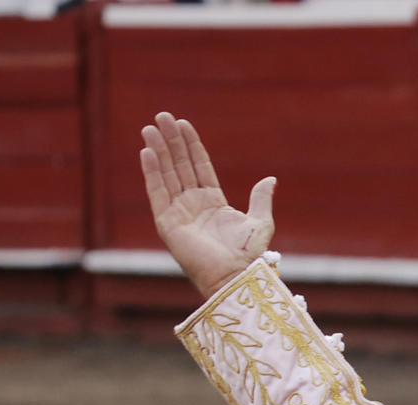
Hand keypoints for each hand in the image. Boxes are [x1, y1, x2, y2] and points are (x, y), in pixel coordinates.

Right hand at [140, 112, 275, 297]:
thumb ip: (261, 199)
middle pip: (180, 165)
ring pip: (166, 174)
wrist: (236, 276)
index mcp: (213, 203)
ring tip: (151, 126)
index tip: (184, 124)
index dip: (191, 145)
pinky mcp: (167, 223)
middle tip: (162, 115)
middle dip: (171, 141)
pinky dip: (152, 172)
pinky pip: (157, 192)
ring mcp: (179, 213)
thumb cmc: (250, 255)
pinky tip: (147, 151)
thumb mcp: (260, 222)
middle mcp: (193, 205)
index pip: (199, 167)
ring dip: (158, 150)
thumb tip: (270, 179)